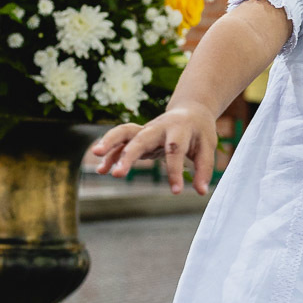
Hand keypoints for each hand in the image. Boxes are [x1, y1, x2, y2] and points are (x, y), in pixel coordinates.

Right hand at [91, 104, 217, 194]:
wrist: (190, 110)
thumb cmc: (199, 131)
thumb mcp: (207, 146)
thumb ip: (204, 168)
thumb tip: (201, 192)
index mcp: (179, 128)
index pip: (174, 150)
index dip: (174, 171)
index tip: (176, 191)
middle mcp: (158, 127)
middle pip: (141, 138)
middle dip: (128, 155)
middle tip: (118, 174)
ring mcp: (145, 130)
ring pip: (123, 132)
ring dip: (109, 143)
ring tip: (95, 156)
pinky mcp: (138, 136)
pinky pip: (120, 142)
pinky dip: (110, 154)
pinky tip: (102, 170)